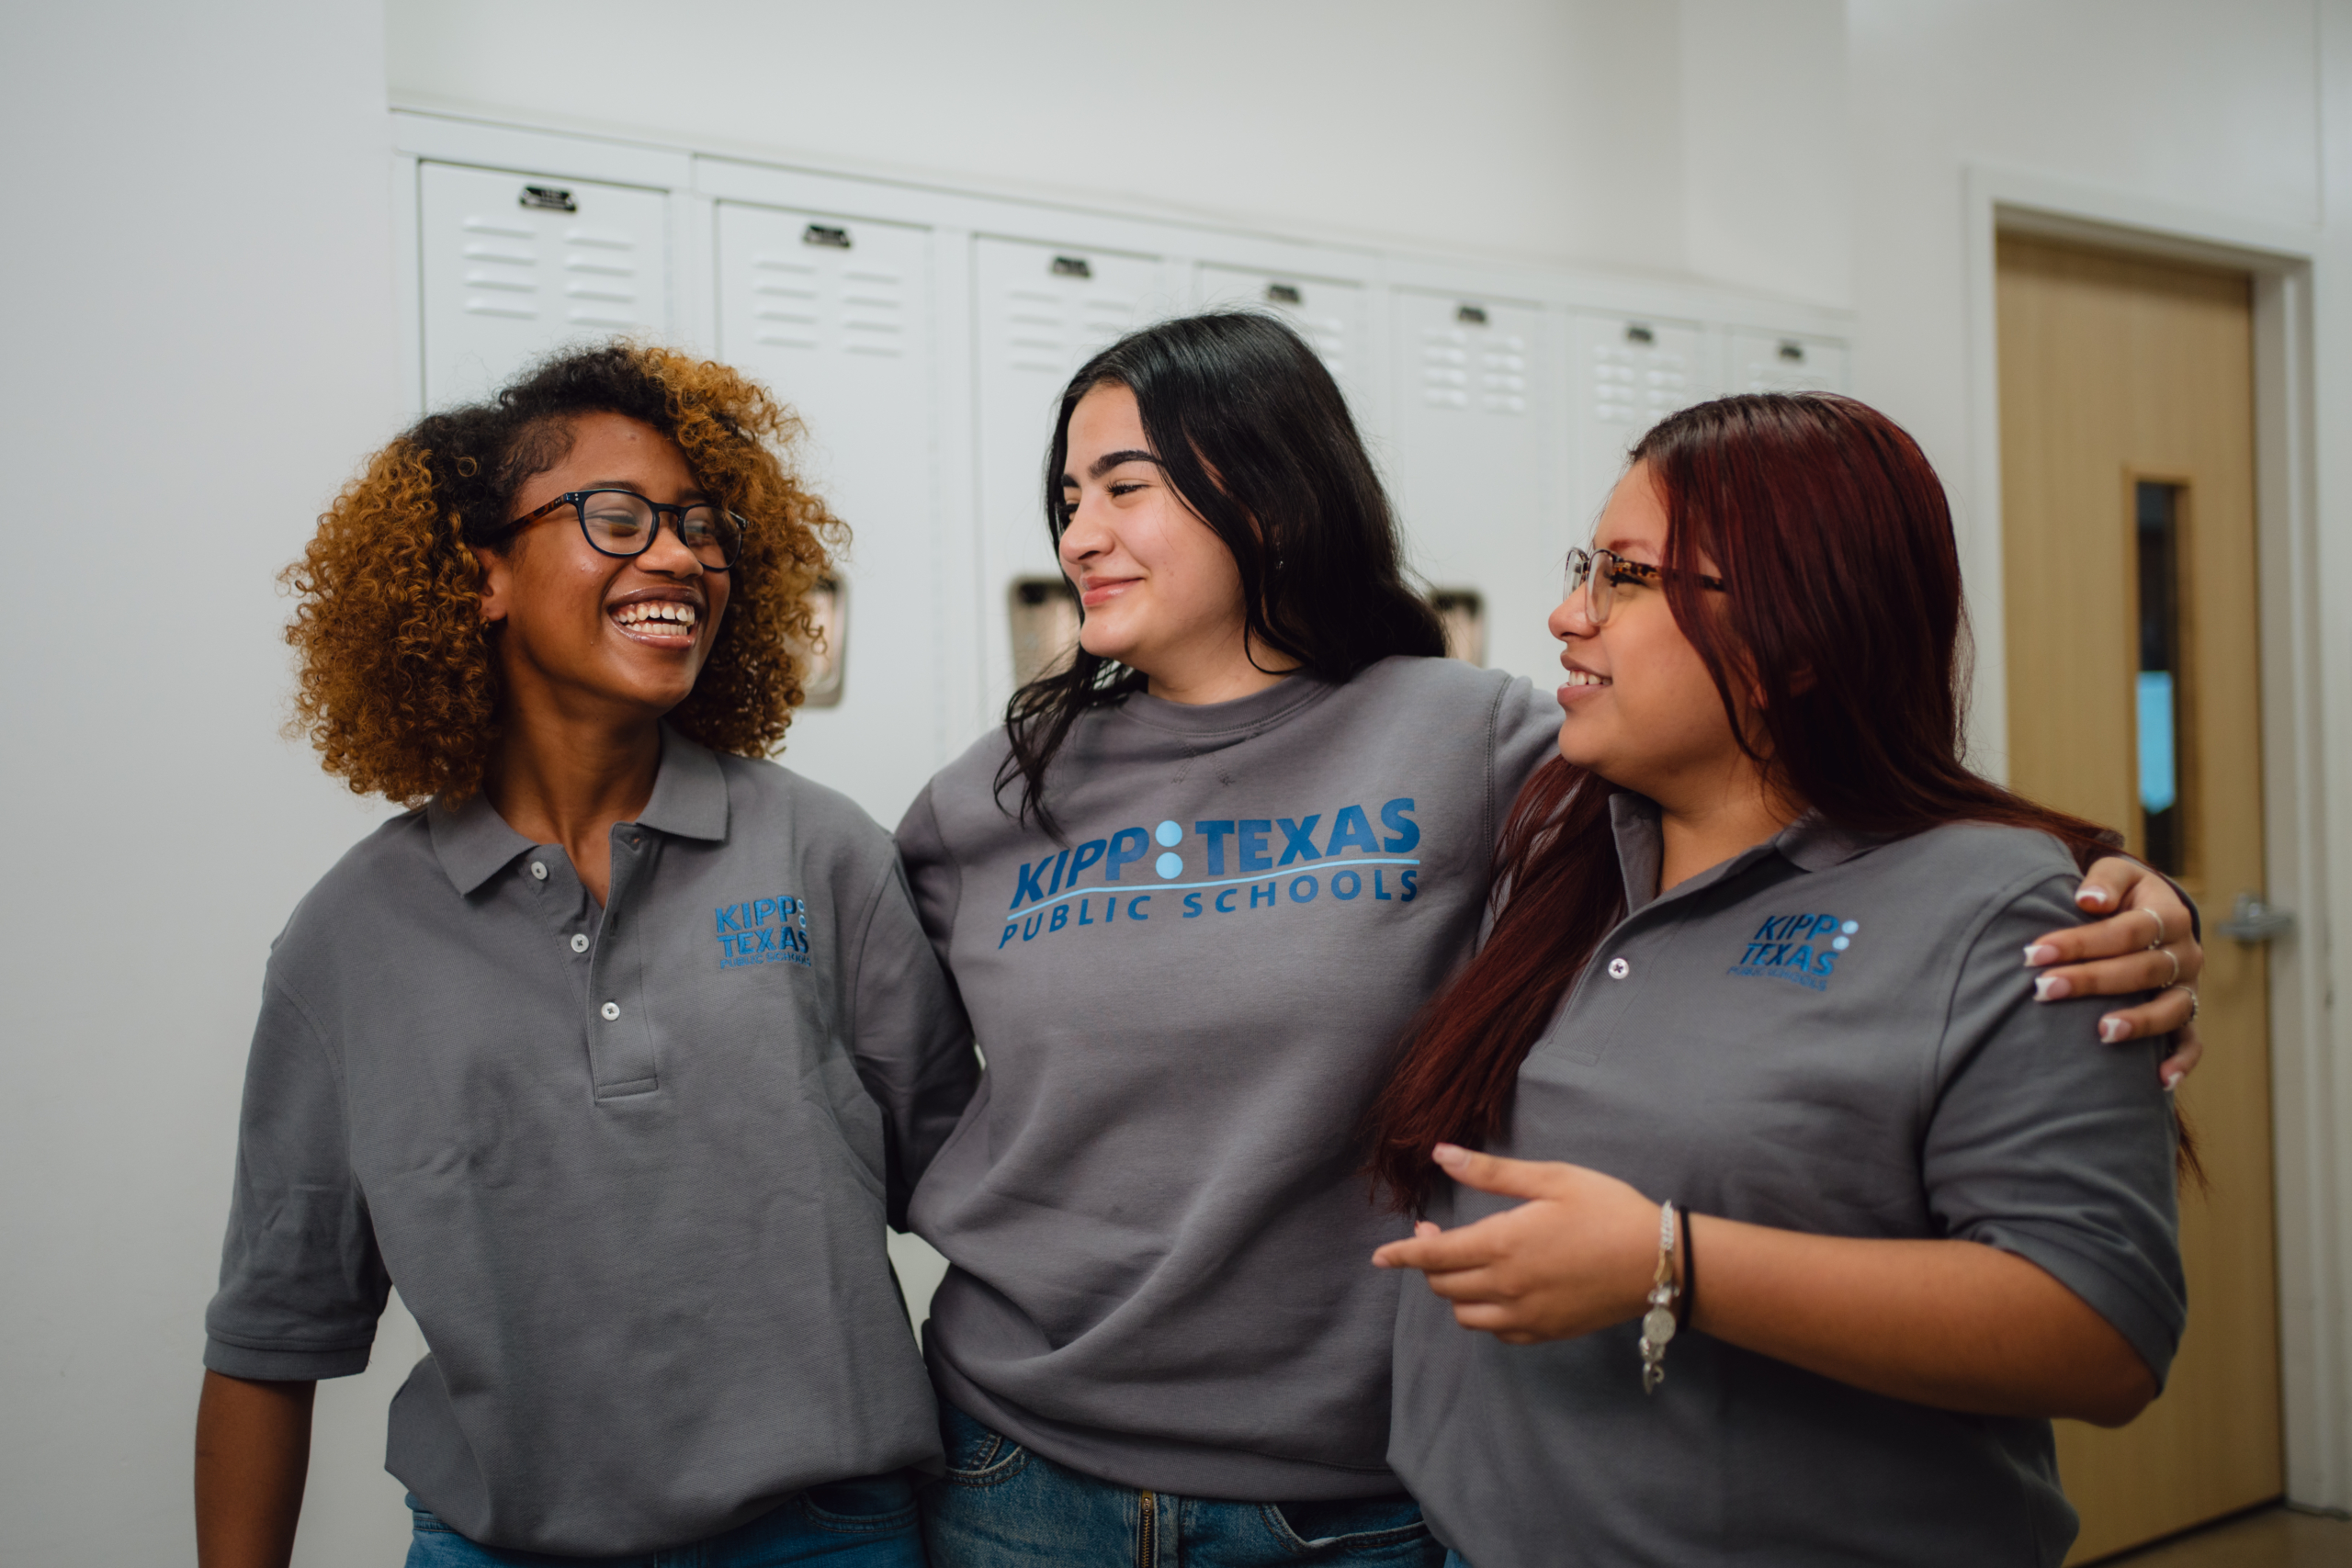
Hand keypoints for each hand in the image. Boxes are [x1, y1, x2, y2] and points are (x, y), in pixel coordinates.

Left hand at [1371, 1144, 1658, 1343]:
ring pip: (1466, 1314)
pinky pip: (1497, 1332)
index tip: (1379, 1256)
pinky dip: (1484, 1314)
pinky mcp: (1546, 1332)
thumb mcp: (1551, 1178)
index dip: (1401, 1255)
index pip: (1432, 1256)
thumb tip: (1440, 1154)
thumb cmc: (1606, 1209)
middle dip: (1428, 1263)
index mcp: (1502, 1244)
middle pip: (1443, 1286)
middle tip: (1437, 1235)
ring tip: (1465, 1264)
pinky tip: (1496, 1292)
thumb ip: (1490, 1172)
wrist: (1659, 1261)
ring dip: (1453, 1291)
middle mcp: (1507, 1286)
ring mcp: (1526, 1316)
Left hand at [2021, 855, 2203, 1086]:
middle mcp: (2184, 954)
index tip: (2035, 952)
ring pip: (2171, 1009)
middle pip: (2141, 970)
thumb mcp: (2117, 874)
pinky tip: (2160, 1080)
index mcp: (2169, 915)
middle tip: (2044, 989)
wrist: (2151, 913)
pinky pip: (2191, 1041)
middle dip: (2091, 981)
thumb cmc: (2121, 894)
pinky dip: (2181, 1061)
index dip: (2081, 942)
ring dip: (2138, 1022)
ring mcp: (2188, 988)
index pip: (2126, 931)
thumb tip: (2088, 900)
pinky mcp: (2188, 1015)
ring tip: (2101, 1032)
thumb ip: (2104, 881)